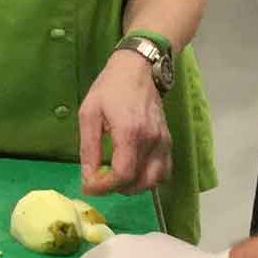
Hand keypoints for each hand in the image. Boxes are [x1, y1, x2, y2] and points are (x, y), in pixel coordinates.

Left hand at [79, 50, 170, 194]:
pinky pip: (164, 171)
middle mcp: (152, 141)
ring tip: (115, 176)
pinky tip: (133, 170)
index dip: (105, 187)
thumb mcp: (89, 113)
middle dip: (118, 188)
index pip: (123, 174)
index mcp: (130, 132)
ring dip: (135, 186)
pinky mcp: (168, 141)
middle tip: (100, 181)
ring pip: (155, 181)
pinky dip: (150, 178)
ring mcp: (164, 142)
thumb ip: (89, 148)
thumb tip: (89, 177)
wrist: (136, 69)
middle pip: (141, 182)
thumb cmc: (109, 88)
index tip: (89, 187)